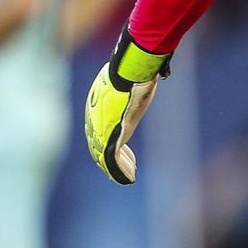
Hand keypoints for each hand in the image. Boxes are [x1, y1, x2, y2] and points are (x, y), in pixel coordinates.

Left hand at [83, 27, 169, 184]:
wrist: (130, 71)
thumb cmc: (134, 70)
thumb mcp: (133, 76)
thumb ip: (137, 80)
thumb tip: (152, 70)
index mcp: (97, 105)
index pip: (98, 129)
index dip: (109, 141)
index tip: (123, 148)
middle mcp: (94, 119)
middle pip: (98, 146)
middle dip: (113, 157)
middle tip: (126, 166)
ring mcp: (101, 129)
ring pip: (104, 157)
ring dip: (118, 167)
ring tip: (129, 174)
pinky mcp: (110, 137)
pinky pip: (112, 161)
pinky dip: (120, 172)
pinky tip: (130, 178)